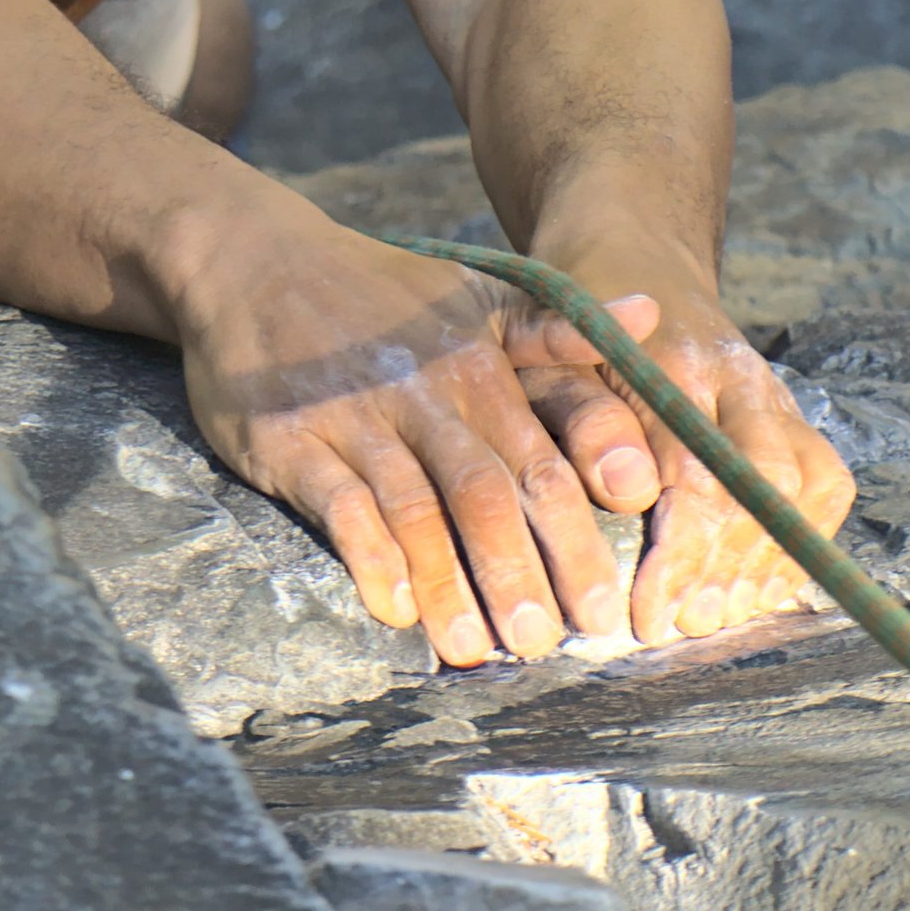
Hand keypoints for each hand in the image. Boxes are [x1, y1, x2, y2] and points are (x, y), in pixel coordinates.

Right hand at [172, 210, 655, 665]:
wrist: (256, 259)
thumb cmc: (383, 296)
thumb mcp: (476, 297)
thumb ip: (560, 330)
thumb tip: (653, 317)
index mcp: (479, 364)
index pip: (542, 462)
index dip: (576, 538)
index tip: (604, 608)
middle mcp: (425, 391)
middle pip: (485, 494)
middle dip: (520, 573)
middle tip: (545, 646)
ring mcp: (355, 414)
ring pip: (416, 509)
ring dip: (448, 585)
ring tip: (475, 651)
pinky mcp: (292, 437)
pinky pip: (339, 503)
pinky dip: (370, 557)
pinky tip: (394, 609)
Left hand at [511, 270, 855, 642]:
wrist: (628, 251)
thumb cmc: (570, 313)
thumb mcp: (545, 352)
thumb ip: (581, 415)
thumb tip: (628, 488)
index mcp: (672, 360)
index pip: (700, 476)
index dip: (682, 557)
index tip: (648, 616)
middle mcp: (737, 374)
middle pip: (765, 487)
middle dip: (728, 569)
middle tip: (684, 624)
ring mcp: (771, 390)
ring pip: (808, 483)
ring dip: (770, 560)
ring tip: (720, 612)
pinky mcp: (788, 407)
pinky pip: (824, 477)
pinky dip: (804, 535)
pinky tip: (759, 580)